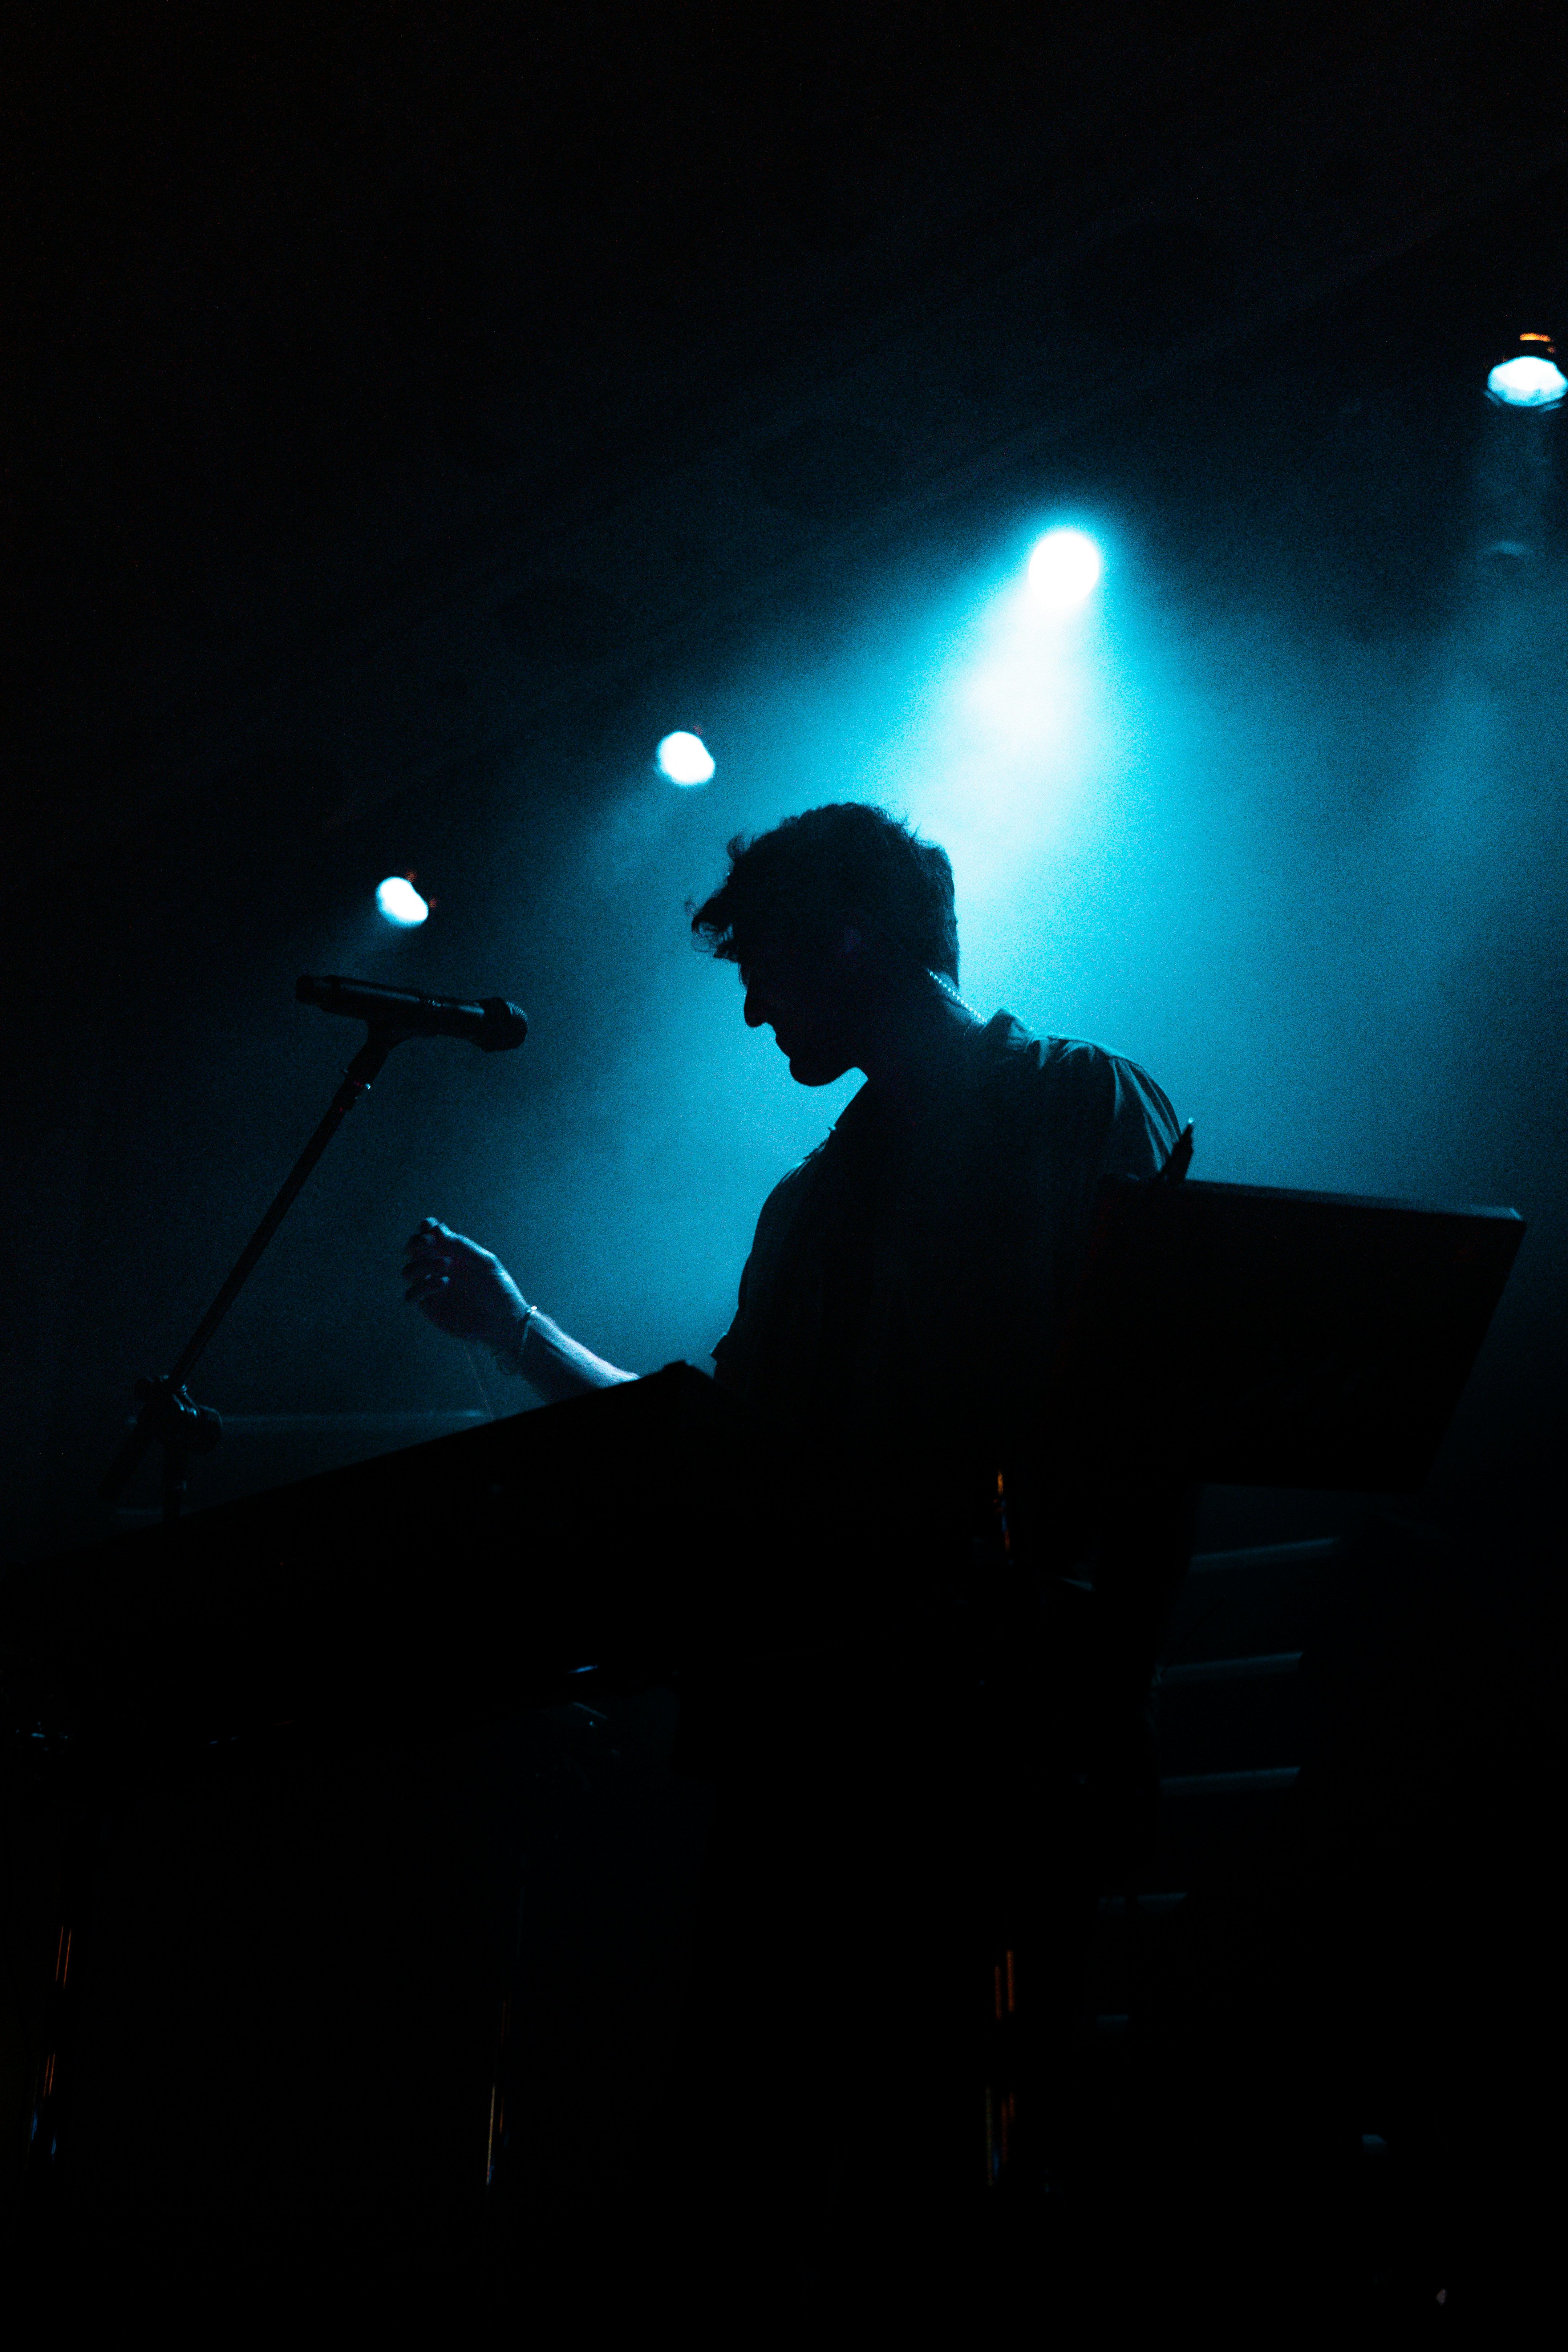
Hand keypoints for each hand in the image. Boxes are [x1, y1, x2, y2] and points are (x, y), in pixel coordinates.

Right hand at [402, 1217, 530, 1353]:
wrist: (504, 1322)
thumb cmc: (499, 1290)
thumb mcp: (485, 1263)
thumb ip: (461, 1246)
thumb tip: (436, 1229)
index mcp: (453, 1255)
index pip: (429, 1236)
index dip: (425, 1228)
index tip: (430, 1228)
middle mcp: (439, 1270)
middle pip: (412, 1250)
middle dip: (416, 1242)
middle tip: (431, 1243)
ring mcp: (433, 1289)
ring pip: (408, 1271)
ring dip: (421, 1263)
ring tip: (445, 1264)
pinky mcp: (430, 1308)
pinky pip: (411, 1295)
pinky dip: (422, 1286)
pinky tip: (444, 1283)